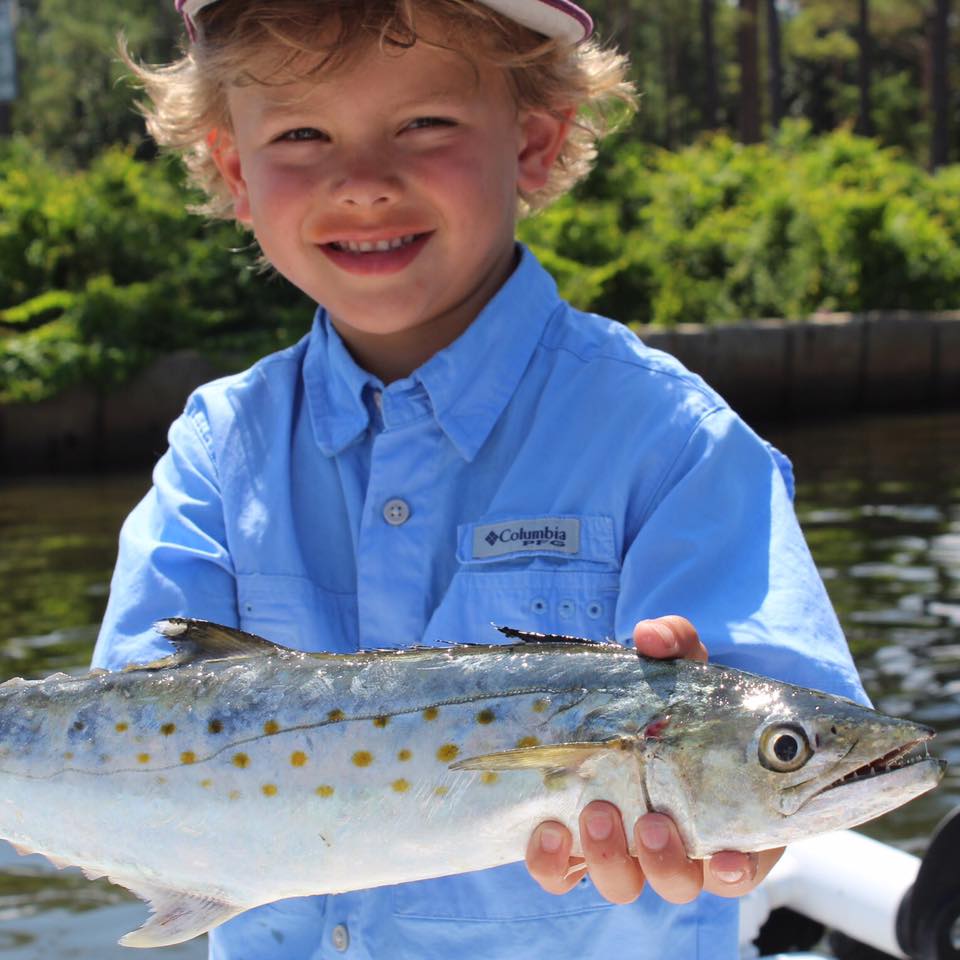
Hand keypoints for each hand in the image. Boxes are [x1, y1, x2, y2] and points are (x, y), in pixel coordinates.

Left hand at [525, 615, 783, 903]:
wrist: (617, 705)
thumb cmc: (666, 692)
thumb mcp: (678, 664)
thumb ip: (675, 643)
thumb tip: (651, 636)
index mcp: (720, 817)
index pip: (739, 865)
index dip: (735, 870)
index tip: (725, 857)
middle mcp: (673, 846)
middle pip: (678, 882)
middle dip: (665, 861)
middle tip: (652, 823)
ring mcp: (622, 850)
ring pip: (622, 883)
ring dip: (610, 859)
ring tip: (597, 813)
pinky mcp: (574, 849)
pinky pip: (563, 875)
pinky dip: (553, 864)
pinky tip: (547, 832)